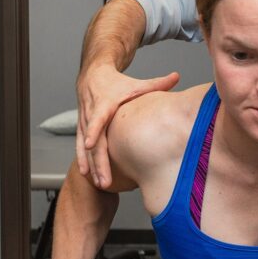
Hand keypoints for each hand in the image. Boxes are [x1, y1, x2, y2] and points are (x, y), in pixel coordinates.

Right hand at [75, 65, 178, 187]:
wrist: (92, 76)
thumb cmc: (117, 83)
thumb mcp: (136, 84)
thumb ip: (157, 84)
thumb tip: (177, 76)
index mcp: (104, 102)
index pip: (97, 118)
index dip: (94, 131)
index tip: (90, 144)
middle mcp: (91, 113)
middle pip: (93, 140)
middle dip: (98, 160)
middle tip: (105, 180)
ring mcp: (85, 121)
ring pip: (85, 146)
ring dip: (92, 164)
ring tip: (100, 182)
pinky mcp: (82, 127)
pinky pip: (79, 145)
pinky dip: (83, 159)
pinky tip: (87, 174)